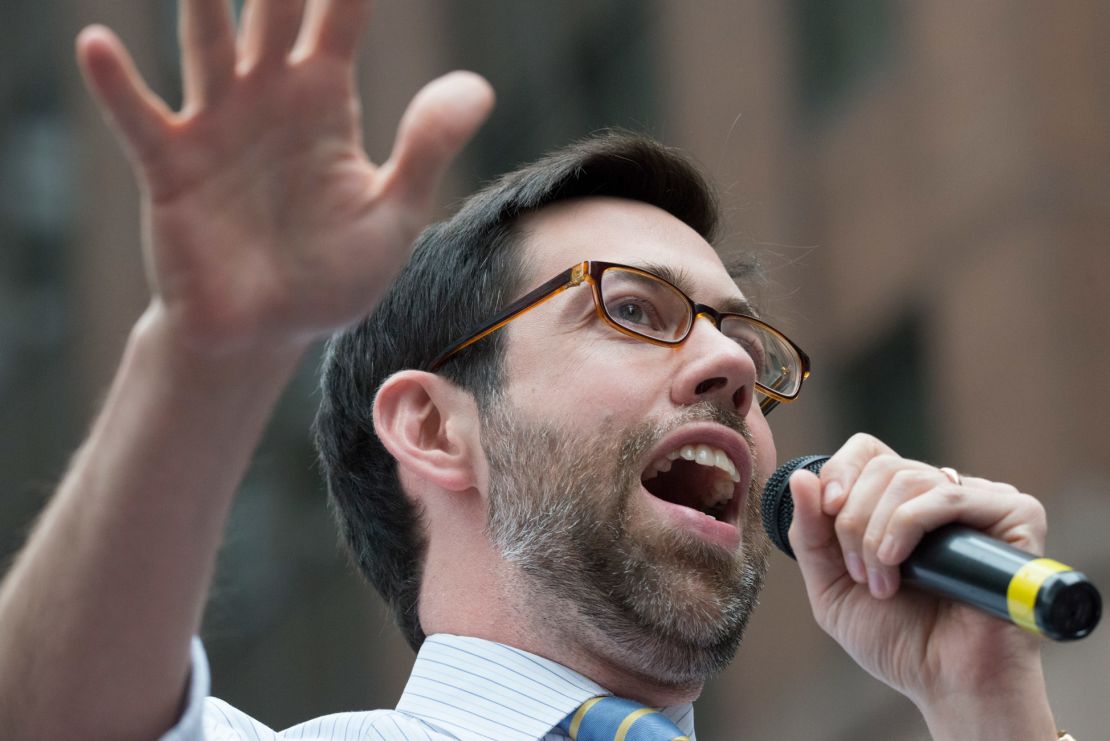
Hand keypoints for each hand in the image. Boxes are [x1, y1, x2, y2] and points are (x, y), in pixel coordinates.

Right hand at [76, 0, 493, 356]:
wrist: (267, 335)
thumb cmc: (330, 277)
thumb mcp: (392, 217)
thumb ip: (426, 150)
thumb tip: (479, 88)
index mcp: (324, 98)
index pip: (341, 14)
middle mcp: (267, 95)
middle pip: (271, 8)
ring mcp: (215, 126)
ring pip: (205, 43)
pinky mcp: (171, 169)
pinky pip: (140, 120)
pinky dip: (118, 86)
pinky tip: (98, 44)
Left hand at [787, 434, 1054, 736]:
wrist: (947, 684)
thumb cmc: (897, 640)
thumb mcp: (831, 585)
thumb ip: (810, 533)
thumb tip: (800, 477)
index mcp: (901, 504)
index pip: (867, 452)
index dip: (839, 474)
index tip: (826, 512)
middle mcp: (941, 495)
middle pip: (881, 466)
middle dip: (853, 521)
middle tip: (859, 574)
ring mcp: (980, 503)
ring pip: (909, 477)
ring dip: (877, 533)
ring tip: (883, 584)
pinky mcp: (1014, 515)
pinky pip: (948, 494)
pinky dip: (910, 525)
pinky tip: (900, 564)